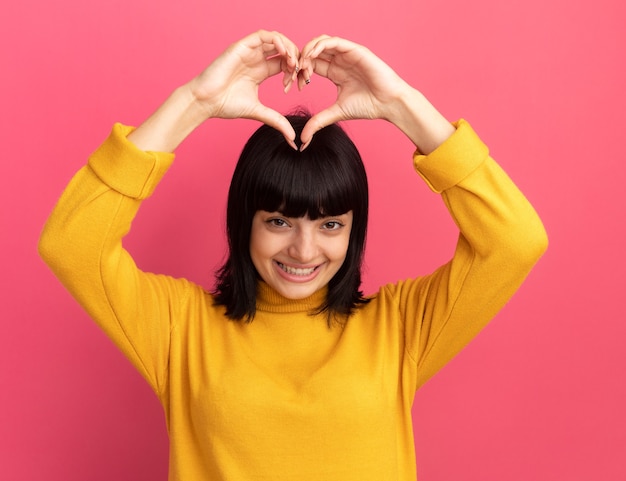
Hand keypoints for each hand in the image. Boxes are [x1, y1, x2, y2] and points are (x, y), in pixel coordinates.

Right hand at [189, 30, 299, 147]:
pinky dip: (277, 41)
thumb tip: (293, 140)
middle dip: (298, 59)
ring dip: (289, 49)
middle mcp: (256, 59)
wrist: (206, 102)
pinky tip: (284, 55)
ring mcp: (250, 51)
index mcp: (261, 71)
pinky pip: (263, 35)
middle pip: (285, 49)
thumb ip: (277, 122)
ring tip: (294, 64)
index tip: (302, 84)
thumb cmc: (226, 105)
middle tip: (302, 73)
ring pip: (277, 39)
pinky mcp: (242, 46)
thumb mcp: (259, 112)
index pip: (286, 63)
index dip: (297, 71)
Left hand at [297, 35, 410, 148]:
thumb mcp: (335, 113)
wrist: (388, 103)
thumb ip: (317, 122)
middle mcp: (340, 61)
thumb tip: (302, 140)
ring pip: (320, 42)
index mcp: (335, 72)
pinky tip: (311, 57)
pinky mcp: (354, 50)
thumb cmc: (368, 106)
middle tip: (294, 75)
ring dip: (307, 51)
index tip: (293, 86)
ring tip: (302, 66)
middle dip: (299, 61)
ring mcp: (346, 54)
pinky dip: (319, 46)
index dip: (299, 73)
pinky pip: (332, 41)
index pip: (311, 65)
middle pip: (313, 52)